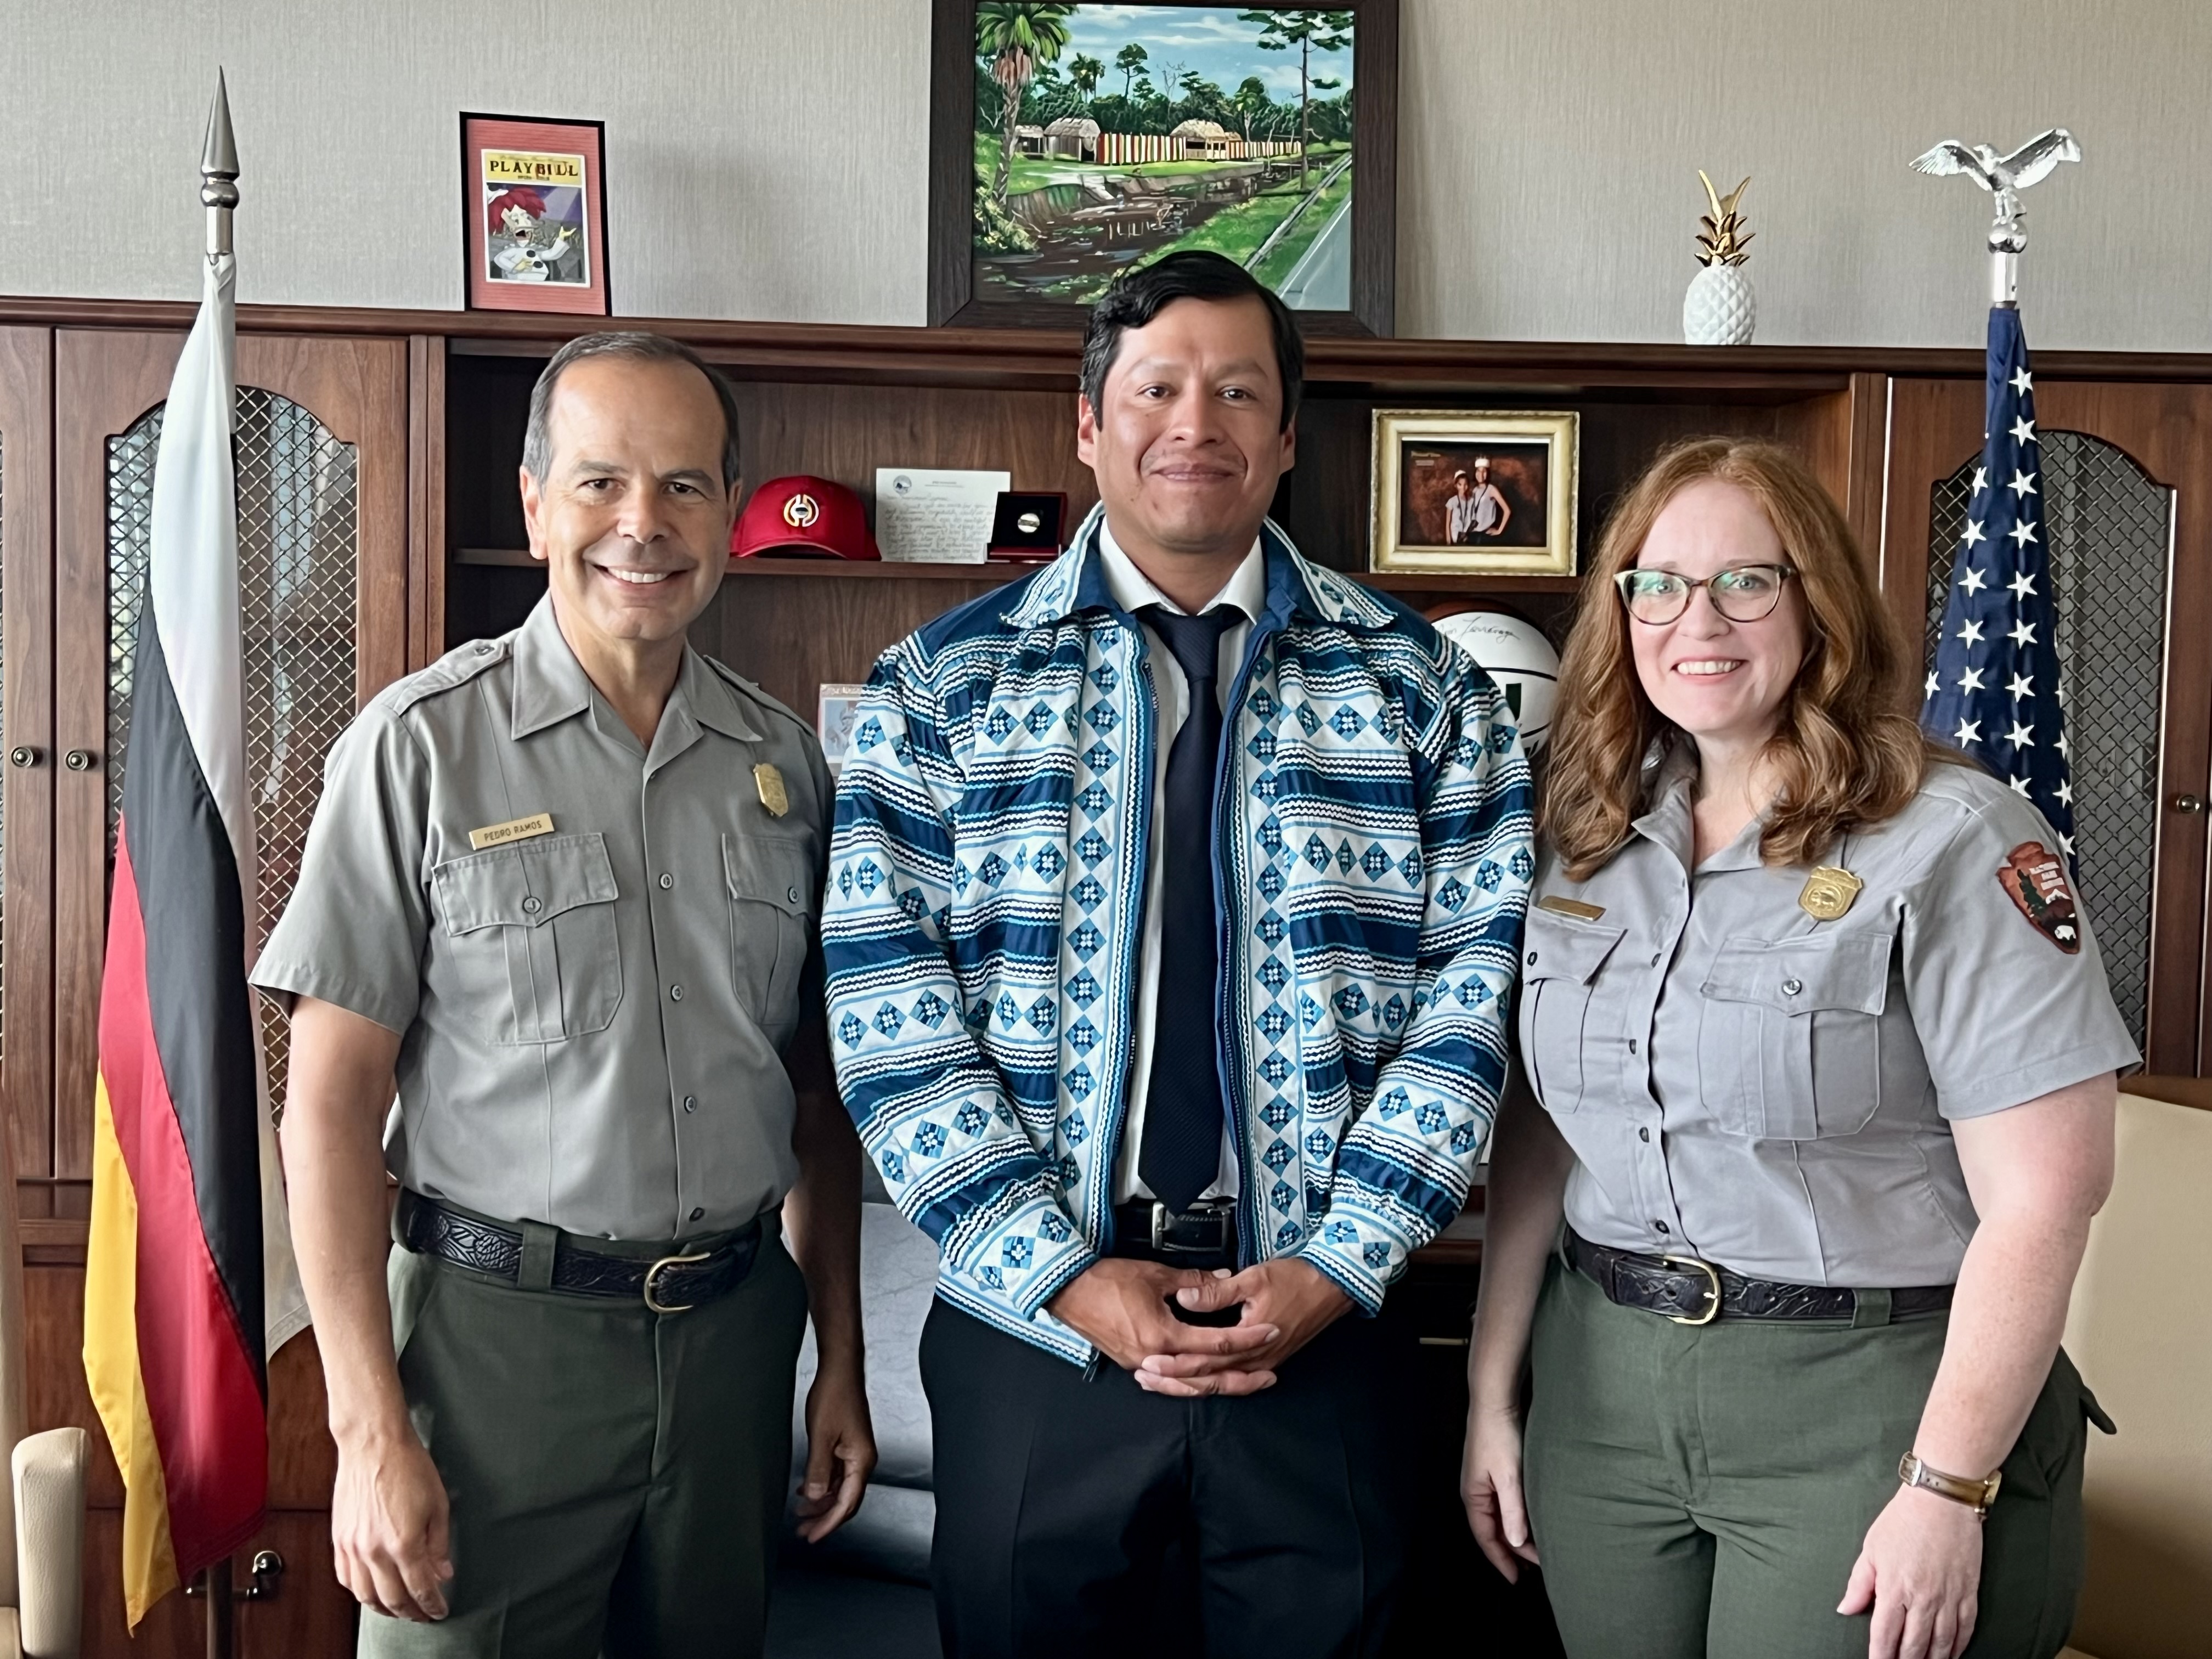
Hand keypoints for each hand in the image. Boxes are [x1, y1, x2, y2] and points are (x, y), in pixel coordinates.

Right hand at [331, 1427, 452, 1621]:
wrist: (373, 1444)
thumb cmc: (408, 1466)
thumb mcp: (438, 1504)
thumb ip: (439, 1544)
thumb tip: (442, 1572)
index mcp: (404, 1543)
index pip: (420, 1588)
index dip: (432, 1605)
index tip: (439, 1611)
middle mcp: (374, 1550)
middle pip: (393, 1599)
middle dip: (411, 1613)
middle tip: (423, 1614)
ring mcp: (353, 1547)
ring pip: (365, 1595)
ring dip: (384, 1608)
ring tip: (399, 1608)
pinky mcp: (338, 1539)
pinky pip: (345, 1578)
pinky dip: (360, 1591)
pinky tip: (371, 1590)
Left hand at [794, 1361, 876, 1541]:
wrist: (840, 1369)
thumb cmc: (835, 1396)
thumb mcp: (821, 1436)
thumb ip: (818, 1470)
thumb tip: (813, 1497)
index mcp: (861, 1460)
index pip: (847, 1503)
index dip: (829, 1523)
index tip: (812, 1536)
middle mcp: (862, 1460)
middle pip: (846, 1500)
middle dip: (824, 1518)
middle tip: (803, 1532)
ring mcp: (854, 1454)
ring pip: (839, 1489)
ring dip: (821, 1503)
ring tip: (801, 1514)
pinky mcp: (846, 1446)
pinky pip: (835, 1475)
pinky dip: (821, 1486)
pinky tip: (806, 1491)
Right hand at [1048, 1258, 1279, 1377]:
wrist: (1067, 1290)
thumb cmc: (1106, 1280)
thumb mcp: (1156, 1274)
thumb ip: (1194, 1281)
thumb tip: (1223, 1279)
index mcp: (1164, 1336)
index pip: (1217, 1343)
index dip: (1248, 1339)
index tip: (1271, 1331)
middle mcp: (1154, 1358)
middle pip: (1207, 1377)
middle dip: (1241, 1379)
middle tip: (1270, 1377)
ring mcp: (1141, 1364)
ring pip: (1188, 1385)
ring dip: (1218, 1385)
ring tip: (1244, 1383)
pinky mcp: (1132, 1362)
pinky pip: (1169, 1381)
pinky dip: (1190, 1383)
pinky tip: (1203, 1381)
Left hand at [1134, 1258, 1351, 1395]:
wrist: (1333, 1286)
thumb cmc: (1297, 1280)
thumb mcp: (1253, 1279)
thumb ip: (1216, 1291)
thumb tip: (1185, 1298)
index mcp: (1249, 1343)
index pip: (1203, 1361)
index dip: (1173, 1363)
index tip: (1148, 1360)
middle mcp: (1256, 1361)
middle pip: (1208, 1379)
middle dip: (1174, 1380)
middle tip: (1145, 1377)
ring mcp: (1263, 1363)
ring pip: (1221, 1383)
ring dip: (1190, 1384)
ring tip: (1162, 1382)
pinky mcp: (1268, 1358)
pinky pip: (1235, 1378)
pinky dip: (1213, 1381)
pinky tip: (1198, 1381)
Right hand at [1461, 1401, 1540, 1581]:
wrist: (1494, 1400)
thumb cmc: (1499, 1435)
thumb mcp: (1509, 1477)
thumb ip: (1513, 1511)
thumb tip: (1515, 1543)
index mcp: (1473, 1496)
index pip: (1486, 1538)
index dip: (1501, 1560)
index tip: (1517, 1579)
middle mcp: (1475, 1492)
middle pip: (1491, 1531)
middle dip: (1508, 1552)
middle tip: (1530, 1571)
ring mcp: (1483, 1482)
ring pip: (1498, 1518)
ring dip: (1512, 1536)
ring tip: (1531, 1552)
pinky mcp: (1493, 1472)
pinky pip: (1503, 1505)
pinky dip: (1515, 1519)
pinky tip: (1527, 1521)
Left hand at [1838, 1483, 1983, 1658]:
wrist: (1942, 1501)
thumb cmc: (1902, 1521)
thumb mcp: (1871, 1549)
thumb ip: (1859, 1584)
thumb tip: (1846, 1609)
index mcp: (1894, 1587)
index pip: (1885, 1635)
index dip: (1880, 1656)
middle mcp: (1922, 1598)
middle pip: (1914, 1645)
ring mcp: (1949, 1597)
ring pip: (1942, 1643)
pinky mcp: (1969, 1592)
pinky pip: (1965, 1629)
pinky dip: (1959, 1646)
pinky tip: (1951, 1654)